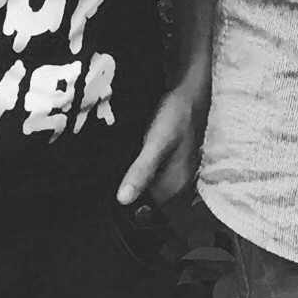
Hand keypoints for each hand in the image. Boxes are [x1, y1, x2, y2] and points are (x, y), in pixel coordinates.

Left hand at [118, 72, 208, 205]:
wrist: (190, 88)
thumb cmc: (177, 113)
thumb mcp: (156, 141)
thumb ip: (142, 171)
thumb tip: (123, 201)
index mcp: (177, 182)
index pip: (147, 208)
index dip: (128, 201)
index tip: (107, 193)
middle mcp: (180, 181)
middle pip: (149, 197)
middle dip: (131, 188)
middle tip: (111, 174)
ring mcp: (177, 170)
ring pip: (150, 184)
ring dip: (134, 178)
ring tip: (119, 163)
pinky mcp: (172, 160)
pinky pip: (153, 173)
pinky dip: (140, 168)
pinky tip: (131, 156)